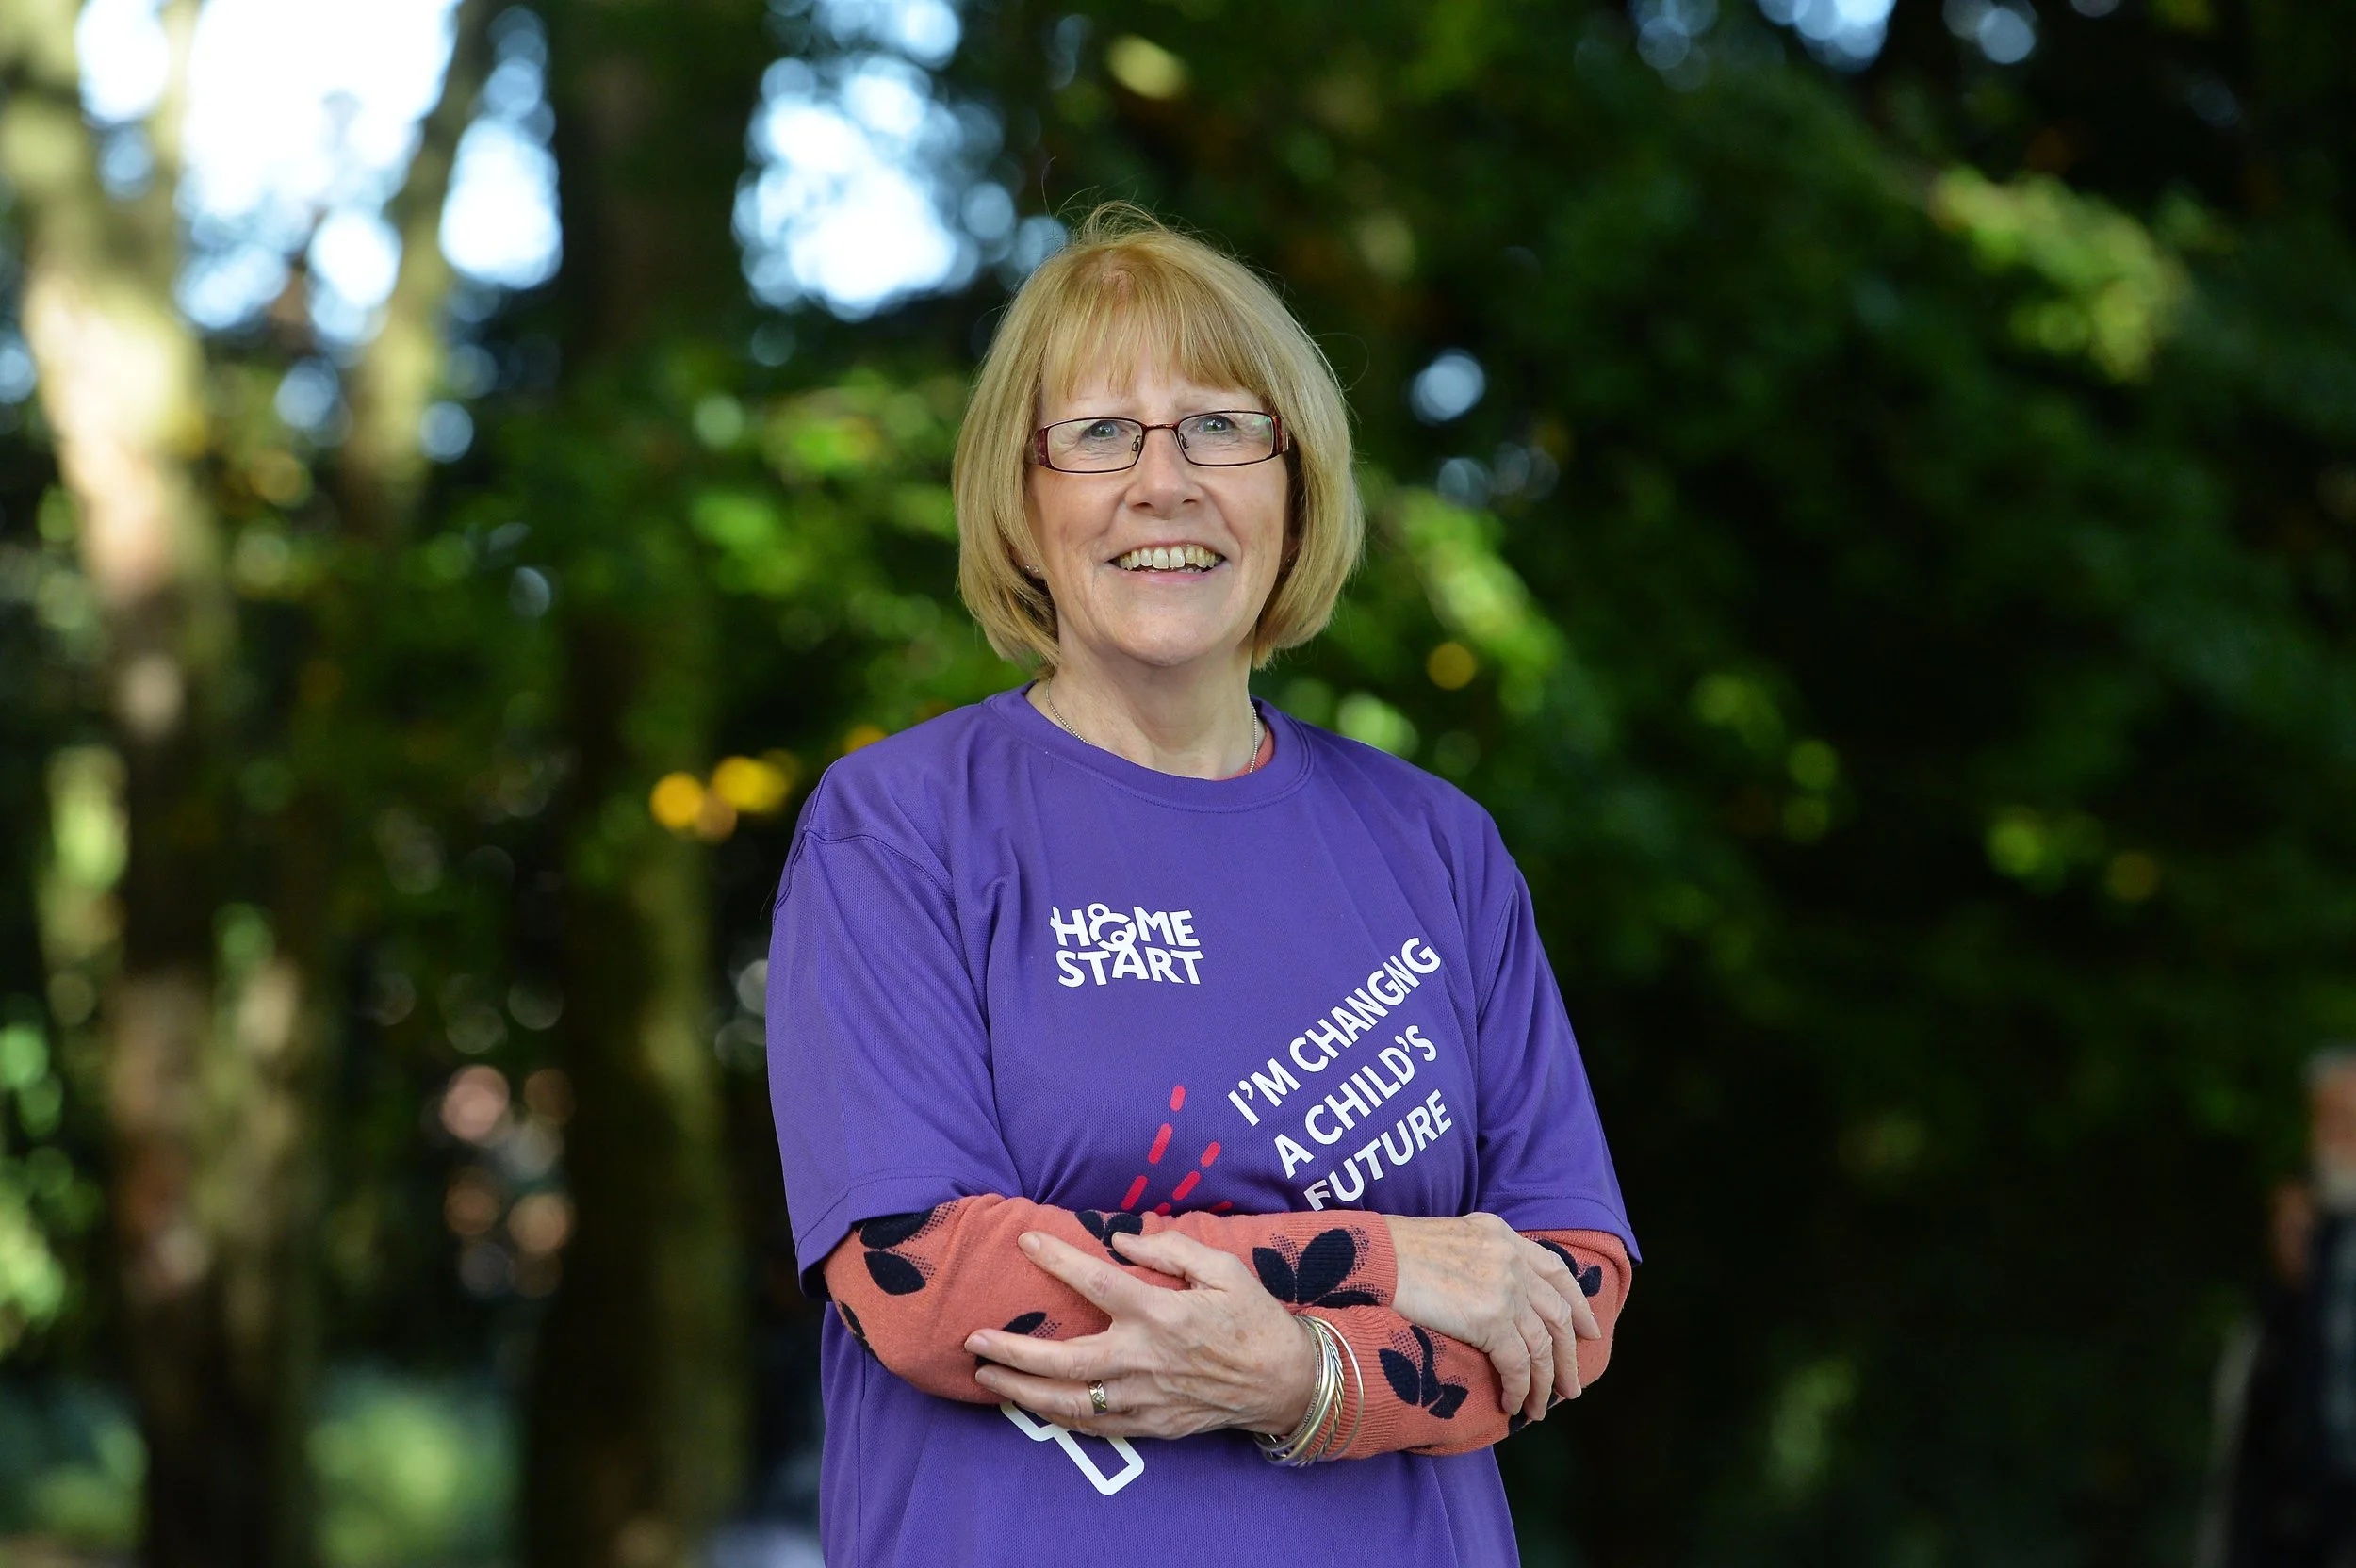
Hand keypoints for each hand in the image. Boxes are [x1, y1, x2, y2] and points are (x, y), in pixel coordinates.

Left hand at [965, 1229, 1317, 1438]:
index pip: (1096, 1283)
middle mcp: (1145, 1358)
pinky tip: (1033, 1406)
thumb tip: (1121, 1237)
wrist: (1284, 1381)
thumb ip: (1171, 1248)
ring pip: (1071, 1402)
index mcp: (1162, 1313)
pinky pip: (1096, 1427)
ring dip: (1023, 1391)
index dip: (1058, 1260)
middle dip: (1015, 1351)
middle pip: (1065, 1359)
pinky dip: (1059, 1418)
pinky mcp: (1152, 1424)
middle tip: (975, 1340)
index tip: (1025, 1242)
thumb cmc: (1254, 1318)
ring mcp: (1145, 1398)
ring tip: (988, 1377)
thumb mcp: (1223, 1267)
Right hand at [1384, 1213, 1600, 1423]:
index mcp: (1502, 1235)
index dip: (1577, 1303)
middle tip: (1572, 1386)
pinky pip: (1518, 1364)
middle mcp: (1511, 1259)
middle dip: (1569, 1355)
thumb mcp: (1447, 1238)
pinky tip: (1513, 1404)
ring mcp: (1505, 1289)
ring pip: (1542, 1346)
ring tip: (1541, 1408)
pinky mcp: (1490, 1319)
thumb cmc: (1392, 1251)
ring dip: (1546, 1383)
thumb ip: (1477, 1256)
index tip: (1589, 1329)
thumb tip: (1486, 1290)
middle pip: (1557, 1314)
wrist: (1372, 1257)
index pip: (1555, 1269)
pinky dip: (1519, 1389)